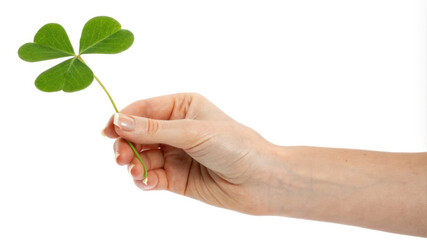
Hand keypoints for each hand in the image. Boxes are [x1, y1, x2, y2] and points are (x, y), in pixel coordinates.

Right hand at [102, 93, 276, 214]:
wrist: (260, 180)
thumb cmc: (234, 146)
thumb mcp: (192, 132)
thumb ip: (153, 129)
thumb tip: (118, 121)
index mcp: (182, 106)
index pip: (143, 108)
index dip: (123, 119)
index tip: (107, 132)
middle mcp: (177, 128)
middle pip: (138, 134)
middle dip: (126, 144)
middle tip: (120, 157)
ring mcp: (176, 154)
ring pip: (141, 156)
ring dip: (134, 164)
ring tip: (137, 172)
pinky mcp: (177, 177)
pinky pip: (151, 176)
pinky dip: (144, 179)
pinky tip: (148, 182)